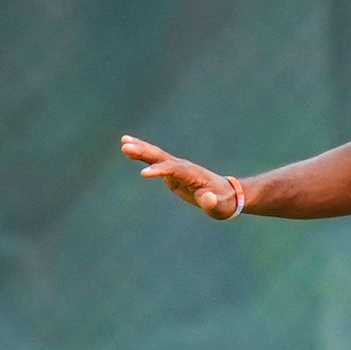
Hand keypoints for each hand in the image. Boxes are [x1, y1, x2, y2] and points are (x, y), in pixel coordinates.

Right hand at [120, 134, 237, 218]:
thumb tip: (207, 198)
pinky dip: (143, 154)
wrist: (227, 195)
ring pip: (157, 156)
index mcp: (193, 174)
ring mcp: (178, 168)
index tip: (144, 174)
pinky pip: (155, 161)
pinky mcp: (173, 172)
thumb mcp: (219, 207)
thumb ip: (213, 203)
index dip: (160, 171)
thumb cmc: (223, 202)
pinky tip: (129, 148)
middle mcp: (184, 167)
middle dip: (145, 152)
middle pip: (163, 157)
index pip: (174, 170)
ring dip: (141, 149)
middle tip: (126, 146)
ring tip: (123, 142)